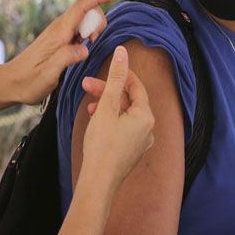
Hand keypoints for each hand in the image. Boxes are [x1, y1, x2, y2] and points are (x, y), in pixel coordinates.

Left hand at [3, 0, 115, 104]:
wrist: (10, 82)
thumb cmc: (28, 81)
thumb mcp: (48, 74)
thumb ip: (66, 58)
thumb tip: (85, 48)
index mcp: (58, 34)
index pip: (80, 7)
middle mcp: (58, 29)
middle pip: (85, 10)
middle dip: (98, 18)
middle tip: (95, 40)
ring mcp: (57, 33)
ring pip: (82, 19)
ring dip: (93, 27)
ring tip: (90, 44)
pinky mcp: (57, 40)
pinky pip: (77, 28)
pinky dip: (86, 33)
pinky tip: (83, 46)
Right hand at [80, 46, 153, 192]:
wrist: (98, 182)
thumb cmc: (101, 145)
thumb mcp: (106, 107)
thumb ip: (114, 79)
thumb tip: (123, 53)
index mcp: (145, 116)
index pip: (135, 86)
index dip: (119, 74)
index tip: (101, 69)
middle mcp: (148, 129)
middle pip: (128, 101)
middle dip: (108, 91)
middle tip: (86, 86)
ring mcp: (141, 142)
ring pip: (125, 115)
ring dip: (107, 106)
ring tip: (89, 106)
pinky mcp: (131, 152)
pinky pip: (123, 128)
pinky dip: (110, 120)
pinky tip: (96, 122)